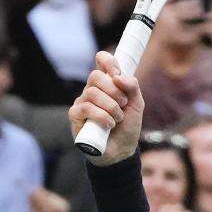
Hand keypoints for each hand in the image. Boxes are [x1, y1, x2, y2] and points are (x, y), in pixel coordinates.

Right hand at [68, 51, 144, 165]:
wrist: (122, 150)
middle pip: (95, 76)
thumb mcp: (137, 104)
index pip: (101, 61)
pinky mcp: (75, 116)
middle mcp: (92, 90)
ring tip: (118, 119)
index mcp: (107, 83)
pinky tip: (109, 125)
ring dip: (111, 107)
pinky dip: (101, 116)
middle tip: (123, 104)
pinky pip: (85, 108)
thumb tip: (119, 76)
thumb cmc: (128, 126)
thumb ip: (132, 87)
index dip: (108, 62)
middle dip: (114, 91)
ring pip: (91, 93)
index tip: (118, 73)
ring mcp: (82, 102)